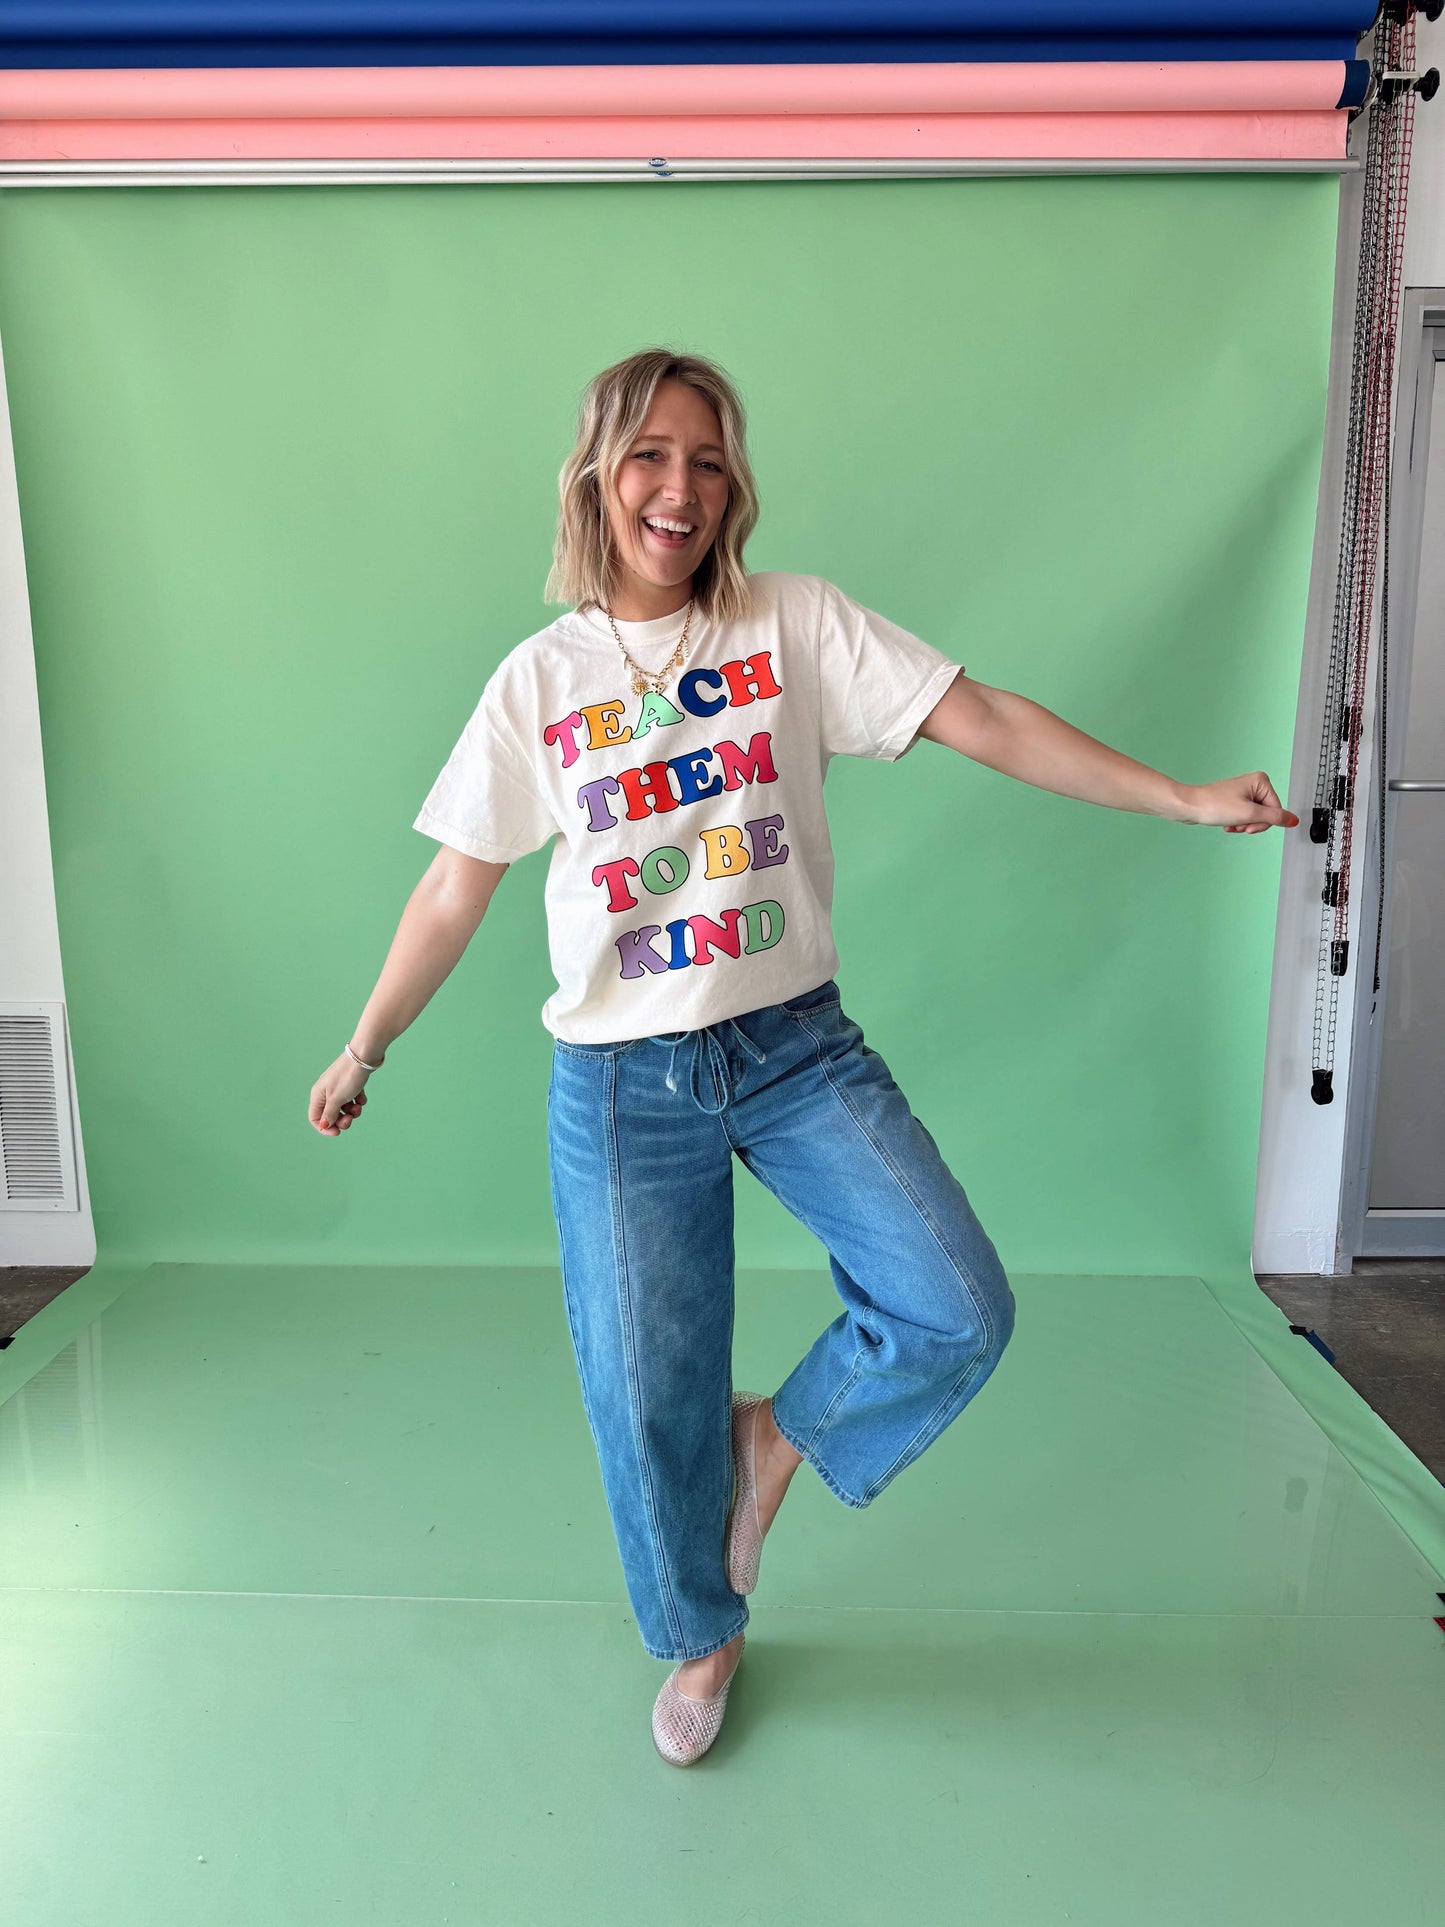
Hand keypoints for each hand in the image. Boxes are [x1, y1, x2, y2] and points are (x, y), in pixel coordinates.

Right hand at [309, 1055, 371, 1135]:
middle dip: (342, 1120)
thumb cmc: (347, 1077)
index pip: (315, 1118)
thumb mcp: (337, 1099)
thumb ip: (329, 1114)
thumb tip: (324, 1126)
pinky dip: (358, 1101)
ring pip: (344, 1108)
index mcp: (317, 1095)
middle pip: (331, 1115)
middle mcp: (325, 1092)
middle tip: (351, 1118)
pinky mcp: (350, 1084)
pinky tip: (362, 1096)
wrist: (364, 1056)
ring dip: (352, 1111)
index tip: (338, 1132)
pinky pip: (353, 1099)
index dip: (325, 1128)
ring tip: (359, 1106)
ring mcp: (338, 1088)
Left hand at [1176, 774, 1298, 834]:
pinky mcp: (1235, 800)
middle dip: (1252, 824)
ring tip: (1231, 824)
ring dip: (1243, 825)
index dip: (1263, 822)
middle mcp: (1254, 784)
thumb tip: (1294, 820)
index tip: (1249, 826)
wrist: (1189, 806)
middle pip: (1266, 814)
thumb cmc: (1213, 805)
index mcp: (1261, 781)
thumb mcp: (1249, 813)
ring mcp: (1244, 792)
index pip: (1276, 809)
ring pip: (1255, 817)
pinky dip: (1237, 824)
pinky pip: (1245, 817)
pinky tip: (1227, 824)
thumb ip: (1274, 817)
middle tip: (1239, 825)